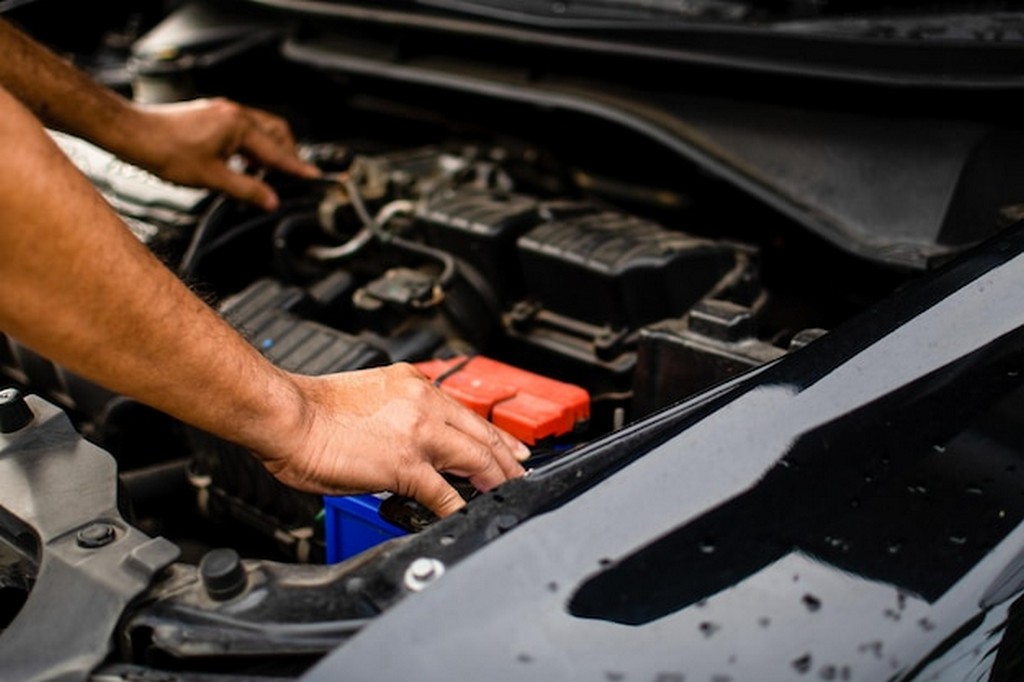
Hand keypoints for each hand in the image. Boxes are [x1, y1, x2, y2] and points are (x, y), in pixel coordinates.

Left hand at [122, 98, 319, 209]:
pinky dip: (249, 147)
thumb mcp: (211, 177)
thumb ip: (246, 188)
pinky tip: (239, 165)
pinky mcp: (211, 116)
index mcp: (239, 125)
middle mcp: (234, 113)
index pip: (277, 151)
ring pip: (260, 130)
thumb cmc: (165, 150)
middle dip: (286, 154)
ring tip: (260, 176)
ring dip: (266, 152)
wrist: (132, 134)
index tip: (313, 177)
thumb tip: (271, 200)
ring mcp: (222, 112)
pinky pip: (242, 130)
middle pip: (276, 132)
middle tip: (289, 178)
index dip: (296, 167)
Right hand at [257, 363, 529, 517]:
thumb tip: (403, 441)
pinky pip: (444, 492)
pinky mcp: (406, 463)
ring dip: (496, 478)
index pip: (464, 411)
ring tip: (508, 492)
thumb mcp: (368, 397)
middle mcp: (422, 403)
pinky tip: (466, 516)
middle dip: (506, 455)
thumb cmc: (312, 410)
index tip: (507, 443)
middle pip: (480, 432)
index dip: (491, 431)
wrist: (287, 415)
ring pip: (474, 457)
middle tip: (521, 469)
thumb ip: (396, 415)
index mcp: (412, 385)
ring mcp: (418, 433)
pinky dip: (459, 507)